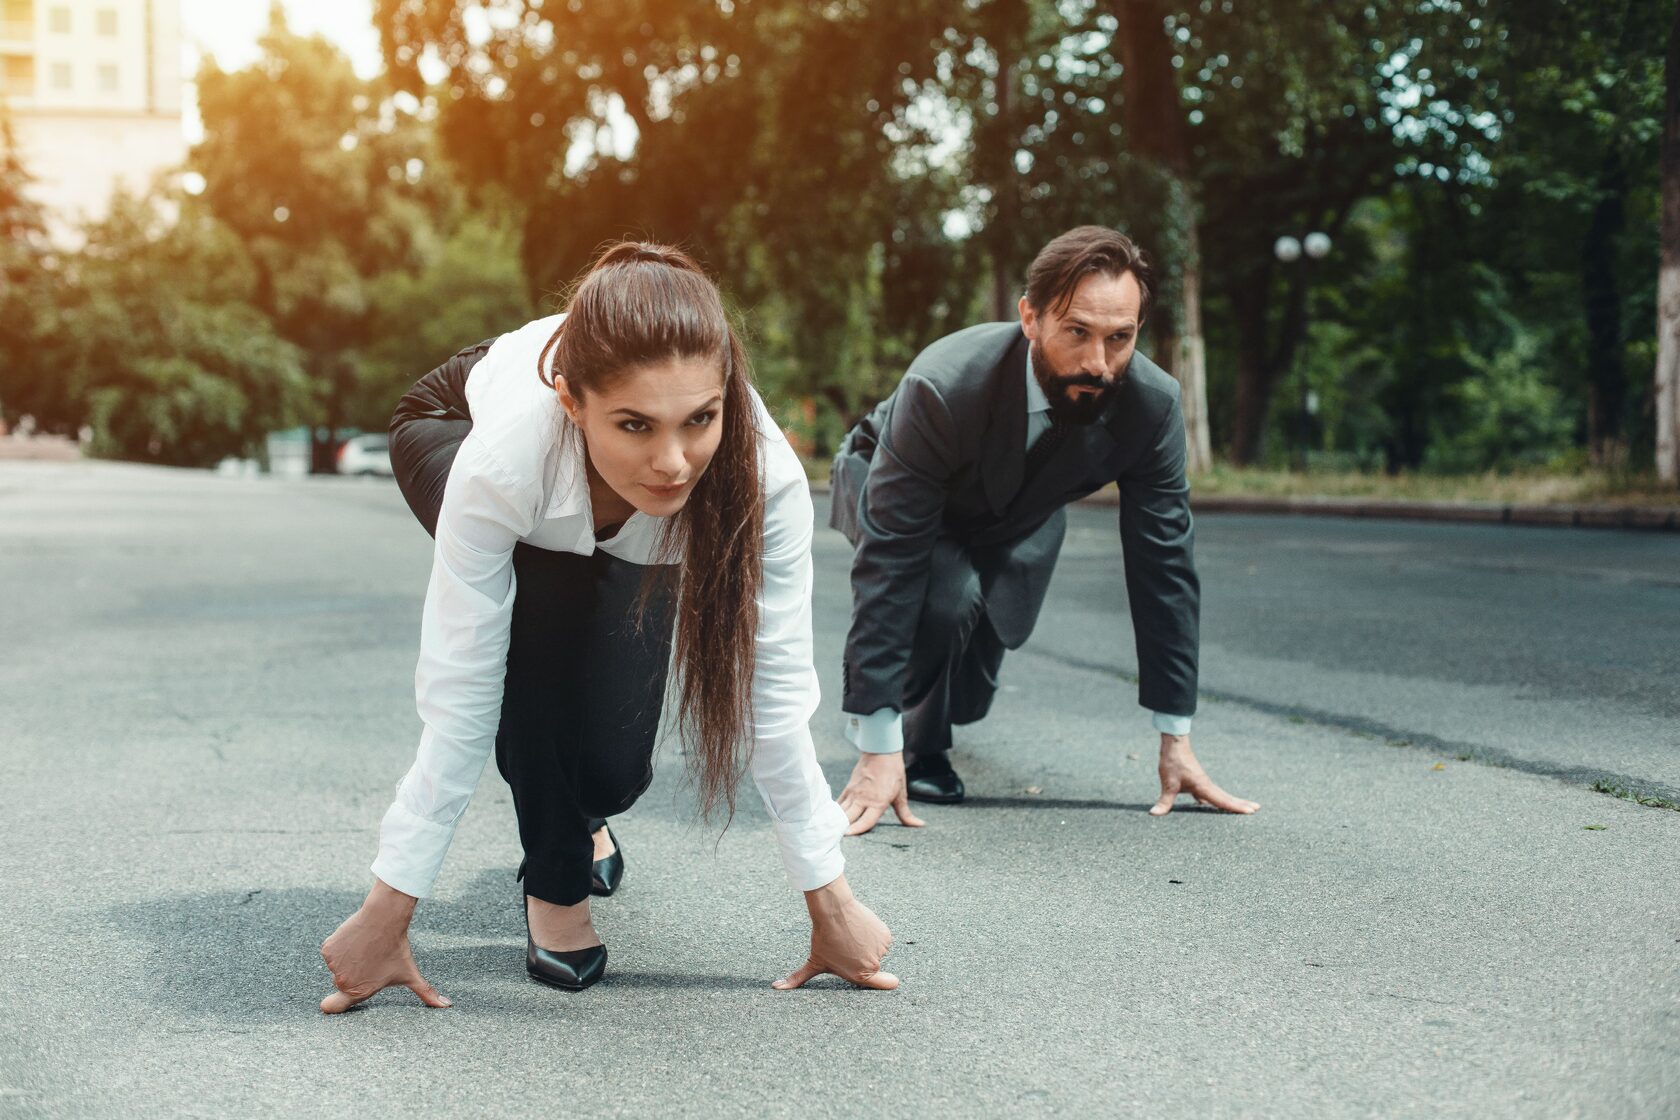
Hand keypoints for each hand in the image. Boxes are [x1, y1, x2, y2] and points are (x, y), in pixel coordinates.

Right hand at [319, 879, 451, 1012]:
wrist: (384, 919)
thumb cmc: (396, 948)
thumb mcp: (410, 973)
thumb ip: (426, 993)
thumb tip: (447, 1006)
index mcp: (359, 992)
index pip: (334, 1007)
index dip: (332, 1005)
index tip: (331, 1003)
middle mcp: (343, 981)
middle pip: (342, 980)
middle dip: (354, 970)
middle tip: (370, 958)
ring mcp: (333, 965)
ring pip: (338, 963)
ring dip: (348, 956)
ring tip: (365, 947)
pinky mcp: (328, 948)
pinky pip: (332, 949)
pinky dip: (340, 943)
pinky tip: (356, 938)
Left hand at [772, 875, 898, 990]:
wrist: (833, 910)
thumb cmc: (823, 937)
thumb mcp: (813, 961)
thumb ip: (797, 979)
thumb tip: (775, 987)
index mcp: (859, 975)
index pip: (884, 984)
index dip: (888, 983)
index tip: (891, 981)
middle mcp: (873, 965)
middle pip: (873, 964)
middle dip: (863, 956)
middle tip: (848, 945)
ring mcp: (880, 949)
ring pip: (877, 949)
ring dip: (868, 944)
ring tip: (852, 935)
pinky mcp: (885, 934)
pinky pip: (881, 937)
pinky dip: (874, 933)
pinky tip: (860, 927)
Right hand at [837, 751, 924, 835]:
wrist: (881, 752)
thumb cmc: (893, 773)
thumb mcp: (901, 794)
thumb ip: (906, 814)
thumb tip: (919, 824)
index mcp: (878, 803)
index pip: (865, 821)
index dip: (856, 830)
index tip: (848, 836)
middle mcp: (863, 799)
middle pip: (848, 818)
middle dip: (842, 829)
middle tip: (837, 839)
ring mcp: (854, 793)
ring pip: (841, 811)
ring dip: (836, 822)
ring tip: (832, 832)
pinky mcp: (848, 788)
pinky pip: (839, 803)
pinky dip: (835, 811)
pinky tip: (832, 819)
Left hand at [1149, 734, 1259, 815]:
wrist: (1174, 744)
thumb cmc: (1173, 762)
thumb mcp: (1168, 783)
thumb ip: (1164, 801)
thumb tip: (1154, 814)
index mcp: (1203, 787)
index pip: (1223, 800)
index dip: (1236, 807)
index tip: (1251, 812)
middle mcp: (1207, 785)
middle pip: (1227, 797)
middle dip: (1241, 803)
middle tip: (1257, 808)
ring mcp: (1203, 782)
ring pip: (1220, 794)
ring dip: (1231, 800)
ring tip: (1243, 806)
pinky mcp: (1197, 780)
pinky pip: (1209, 792)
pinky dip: (1213, 798)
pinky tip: (1205, 803)